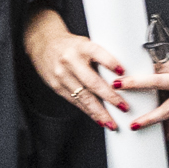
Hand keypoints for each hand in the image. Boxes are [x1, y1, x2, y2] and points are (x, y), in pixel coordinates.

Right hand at [22, 11, 134, 129]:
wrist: (44, 44)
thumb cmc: (72, 45)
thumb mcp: (86, 44)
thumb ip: (100, 58)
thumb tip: (123, 77)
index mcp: (81, 46)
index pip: (98, 53)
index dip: (110, 62)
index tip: (122, 73)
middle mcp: (70, 60)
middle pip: (92, 81)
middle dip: (110, 97)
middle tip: (124, 107)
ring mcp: (62, 75)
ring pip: (84, 97)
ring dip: (99, 112)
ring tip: (111, 123)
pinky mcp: (57, 86)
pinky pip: (75, 102)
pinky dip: (88, 112)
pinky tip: (98, 119)